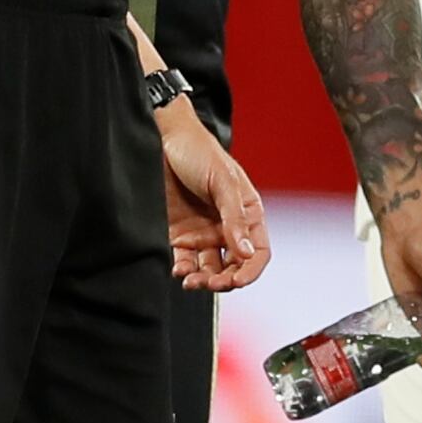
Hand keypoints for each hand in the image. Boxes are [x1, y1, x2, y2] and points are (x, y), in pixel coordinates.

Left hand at [159, 106, 271, 290]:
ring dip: (202, 280)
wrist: (164, 140)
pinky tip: (179, 269)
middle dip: (224, 280)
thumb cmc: (200, 152)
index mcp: (247, 214)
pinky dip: (182, 271)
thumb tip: (247, 253)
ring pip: (208, 269)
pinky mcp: (178, 235)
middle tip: (211, 283)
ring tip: (191, 279)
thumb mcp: (223, 182)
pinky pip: (184, 262)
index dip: (250, 271)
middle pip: (233, 267)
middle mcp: (227, 227)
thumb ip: (234, 218)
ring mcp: (202, 232)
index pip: (257, 252)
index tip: (236, 281)